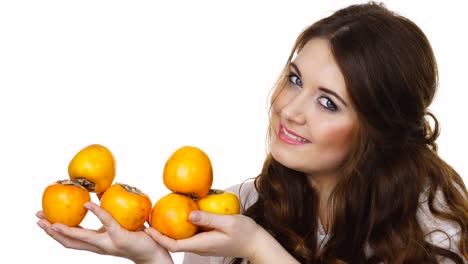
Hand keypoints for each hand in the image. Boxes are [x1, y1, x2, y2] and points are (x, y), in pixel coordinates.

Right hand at [36, 201, 172, 263]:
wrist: (155, 253)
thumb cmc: (138, 236)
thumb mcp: (118, 224)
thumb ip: (108, 212)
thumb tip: (99, 192)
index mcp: (97, 243)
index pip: (71, 239)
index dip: (54, 231)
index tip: (42, 220)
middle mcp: (99, 246)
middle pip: (69, 241)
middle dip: (51, 232)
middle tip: (37, 219)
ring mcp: (108, 243)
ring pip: (82, 238)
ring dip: (65, 230)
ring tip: (52, 220)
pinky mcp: (120, 237)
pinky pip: (106, 222)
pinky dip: (96, 213)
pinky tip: (87, 204)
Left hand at [144, 211, 260, 259]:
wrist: (256, 243)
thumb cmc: (245, 233)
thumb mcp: (228, 222)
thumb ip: (208, 218)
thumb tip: (188, 214)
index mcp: (202, 244)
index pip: (173, 245)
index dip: (158, 237)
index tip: (147, 228)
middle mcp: (200, 247)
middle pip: (174, 243)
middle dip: (159, 234)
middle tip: (148, 220)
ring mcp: (204, 245)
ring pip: (181, 239)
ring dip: (169, 230)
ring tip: (159, 216)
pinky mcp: (208, 240)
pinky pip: (190, 235)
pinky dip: (181, 227)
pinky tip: (180, 215)